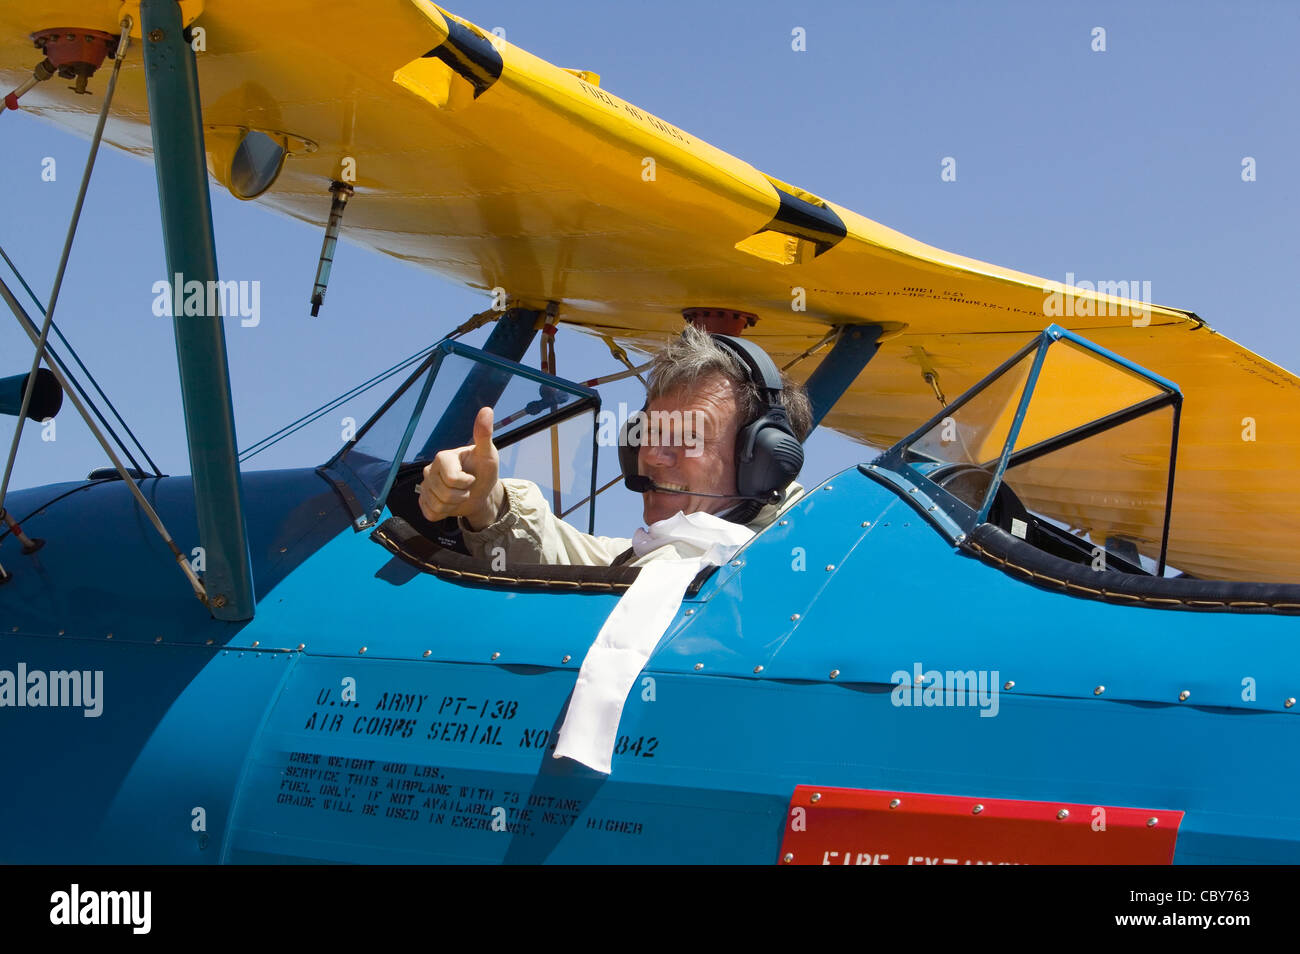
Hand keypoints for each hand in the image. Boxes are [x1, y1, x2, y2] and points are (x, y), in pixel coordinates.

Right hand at [417, 406, 502, 529]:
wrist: (480, 492)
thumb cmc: (484, 471)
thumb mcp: (488, 454)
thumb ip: (484, 434)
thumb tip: (487, 410)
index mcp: (442, 457)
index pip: (452, 479)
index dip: (467, 483)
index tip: (472, 477)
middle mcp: (429, 470)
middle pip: (444, 494)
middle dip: (461, 495)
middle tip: (467, 488)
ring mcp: (424, 486)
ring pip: (437, 505)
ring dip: (454, 505)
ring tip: (460, 495)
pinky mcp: (423, 501)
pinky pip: (430, 513)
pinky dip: (444, 513)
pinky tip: (450, 503)